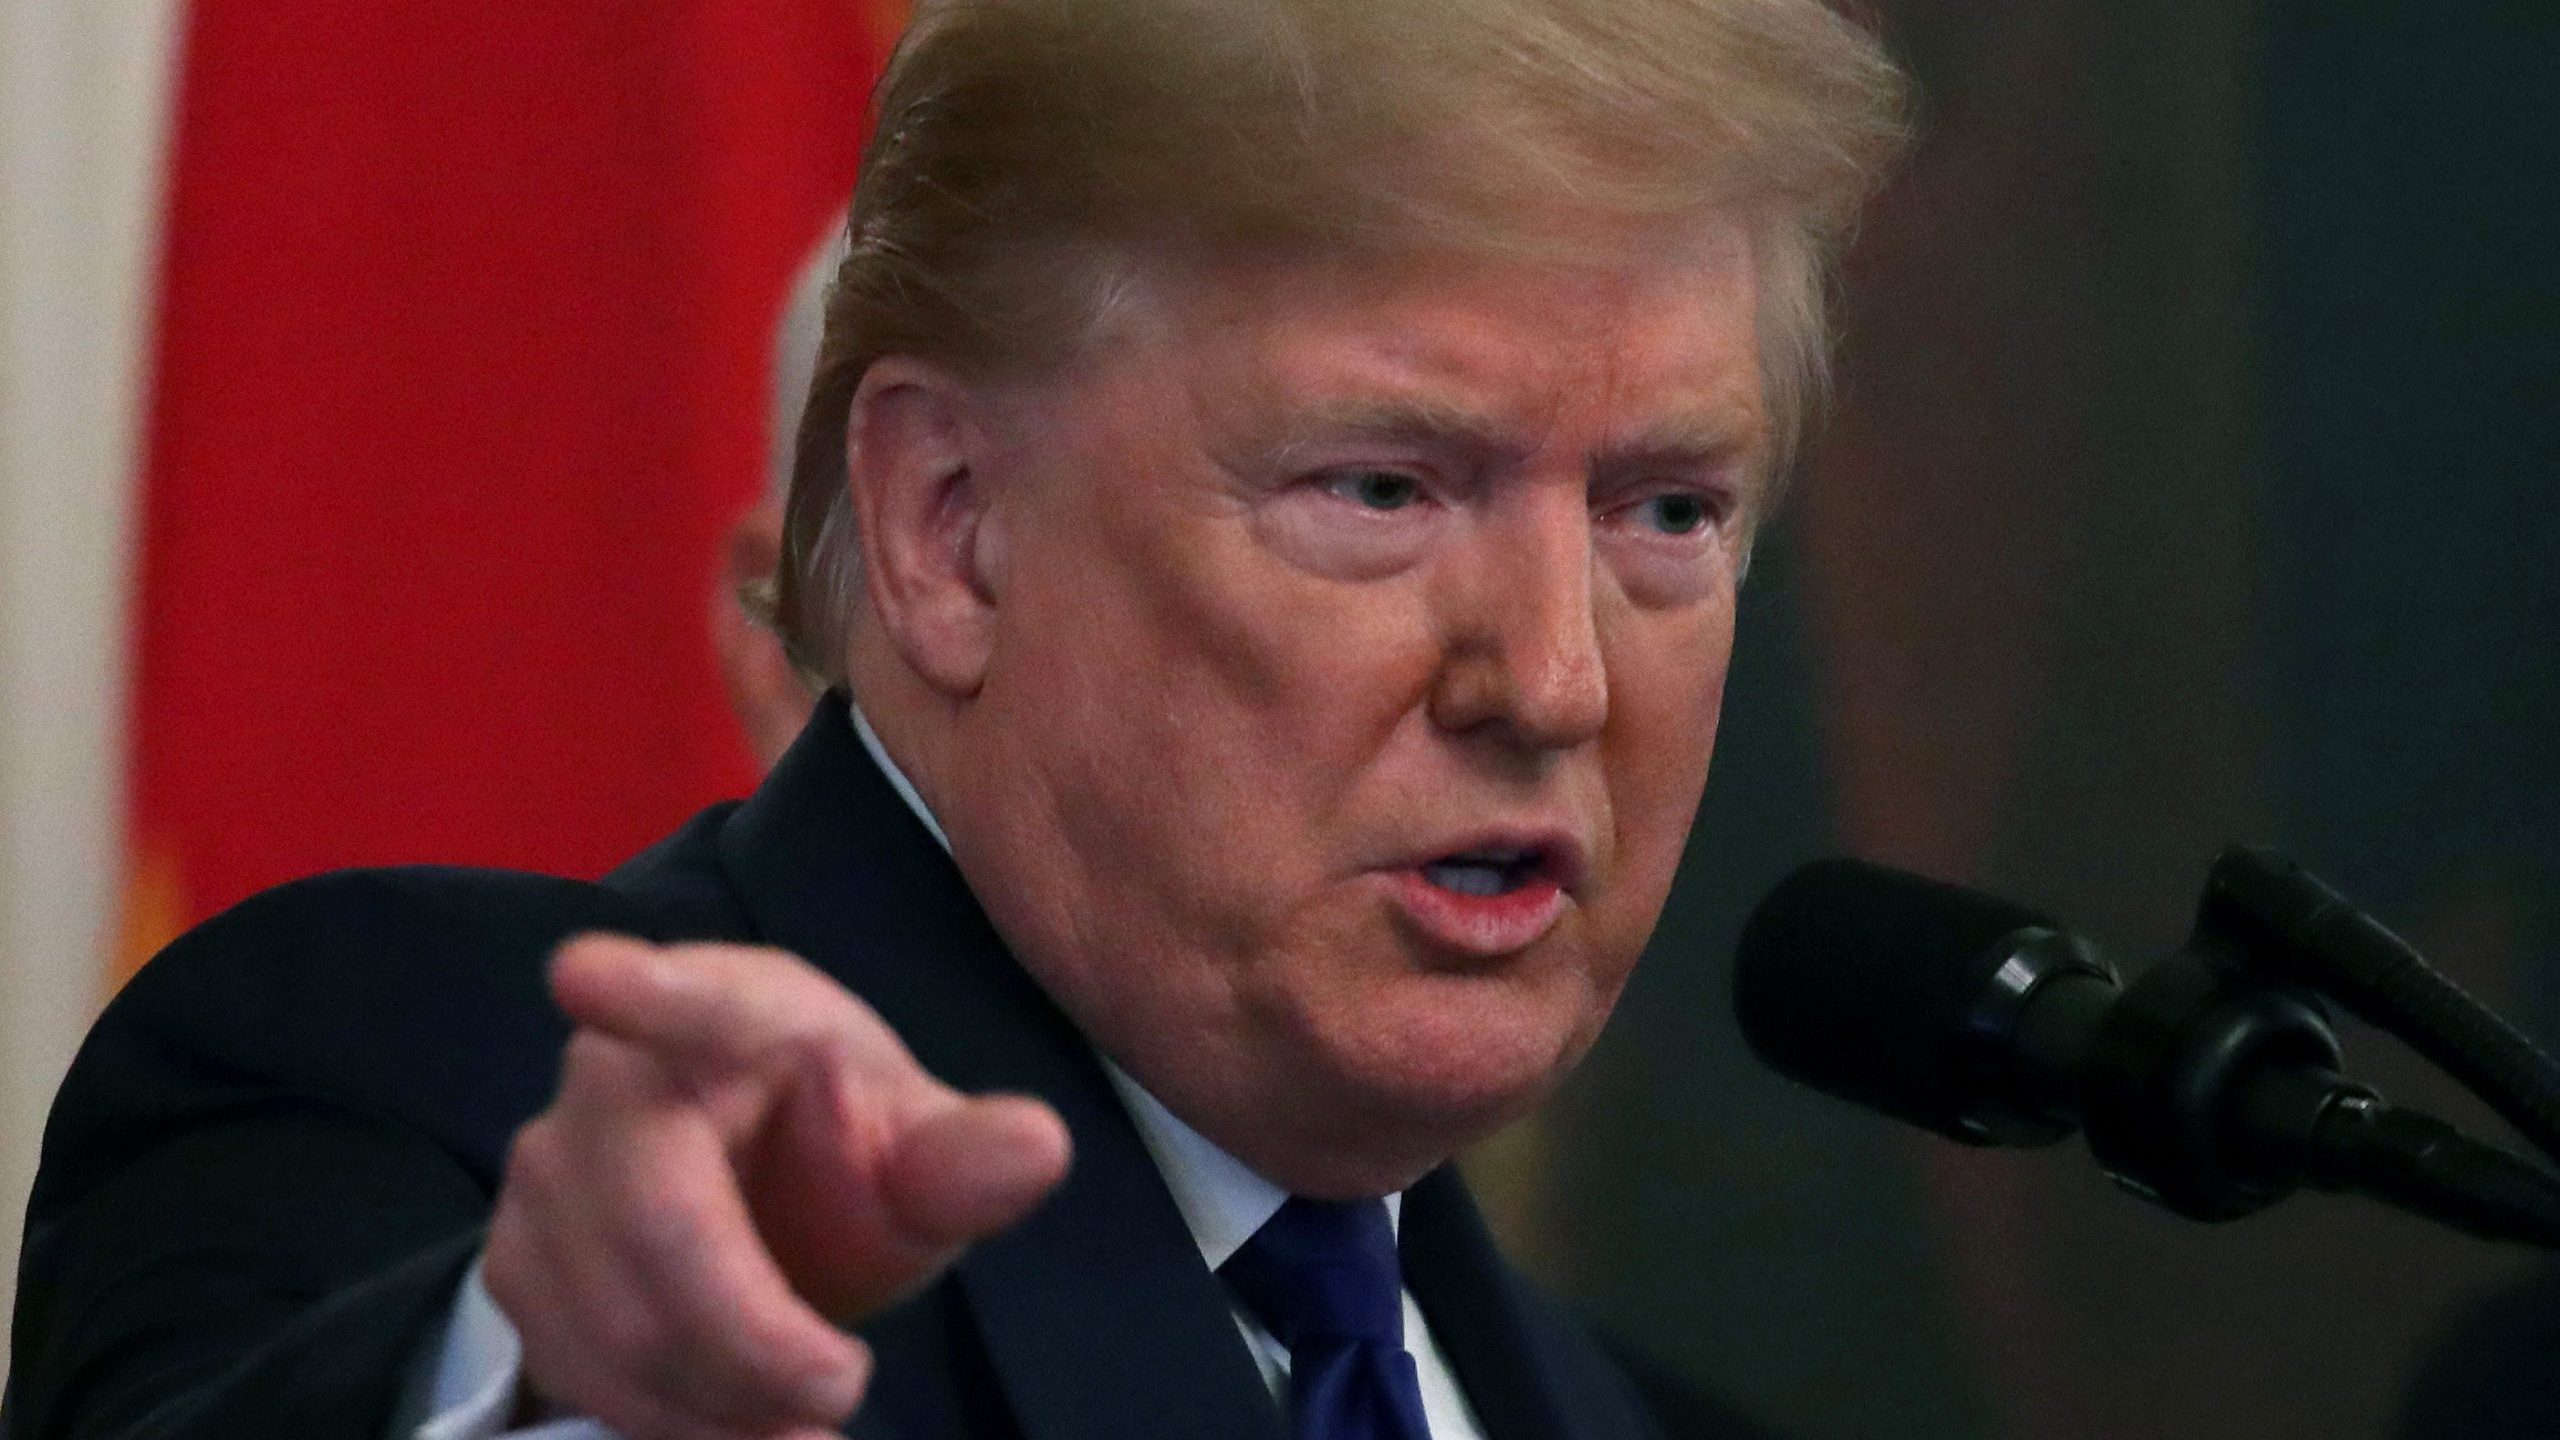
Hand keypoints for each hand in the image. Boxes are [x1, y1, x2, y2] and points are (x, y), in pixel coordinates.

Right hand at [484, 934, 1071, 1439]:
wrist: (760, 1204)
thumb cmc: (841, 1154)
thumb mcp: (920, 1154)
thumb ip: (968, 1159)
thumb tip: (1040, 1145)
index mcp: (730, 1010)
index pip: (686, 1001)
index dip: (639, 990)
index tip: (588, 973)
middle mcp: (613, 1075)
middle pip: (650, 1222)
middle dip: (746, 1336)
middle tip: (841, 1394)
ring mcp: (546, 1168)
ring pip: (605, 1313)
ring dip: (710, 1398)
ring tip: (804, 1427)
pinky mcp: (515, 1259)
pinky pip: (574, 1360)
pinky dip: (663, 1419)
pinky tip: (738, 1429)